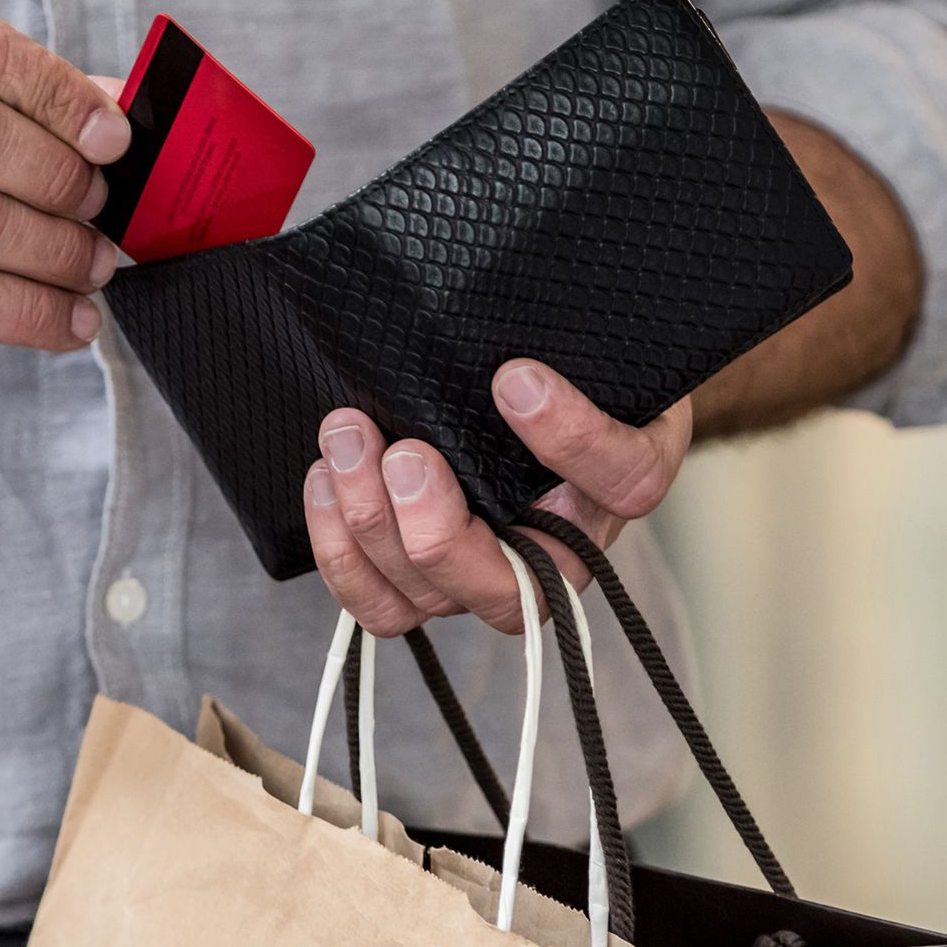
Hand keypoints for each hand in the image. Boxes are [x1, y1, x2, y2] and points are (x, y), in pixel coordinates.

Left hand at [302, 361, 692, 634]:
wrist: (521, 390)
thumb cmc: (558, 367)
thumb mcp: (584, 341)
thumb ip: (568, 343)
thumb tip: (512, 347)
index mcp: (620, 482)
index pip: (621, 481)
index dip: (571, 438)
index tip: (514, 378)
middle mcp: (562, 552)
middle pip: (509, 588)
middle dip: (436, 527)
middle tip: (402, 452)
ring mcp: (488, 577)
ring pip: (431, 598)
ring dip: (372, 524)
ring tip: (345, 439)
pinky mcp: (427, 586)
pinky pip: (382, 604)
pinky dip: (343, 553)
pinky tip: (325, 480)